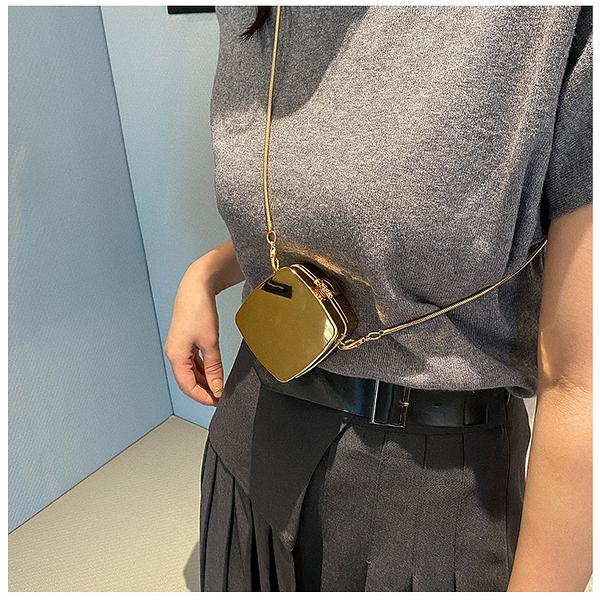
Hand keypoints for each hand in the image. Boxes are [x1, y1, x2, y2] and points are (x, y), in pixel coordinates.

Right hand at [164, 260, 223, 405]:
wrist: (196, 287)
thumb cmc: (199, 311)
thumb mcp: (210, 343)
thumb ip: (214, 368)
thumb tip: (217, 388)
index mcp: (176, 356)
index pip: (187, 386)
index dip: (202, 397)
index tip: (217, 402)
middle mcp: (174, 353)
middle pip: (187, 381)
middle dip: (203, 391)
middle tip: (220, 397)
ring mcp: (179, 348)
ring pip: (190, 372)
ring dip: (204, 381)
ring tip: (219, 387)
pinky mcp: (185, 342)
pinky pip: (193, 362)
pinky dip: (203, 370)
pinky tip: (214, 373)